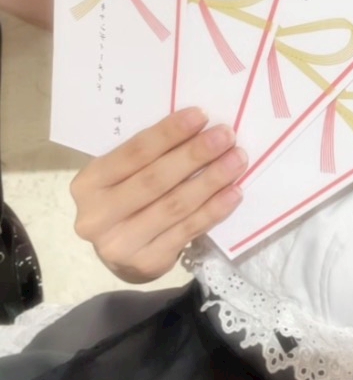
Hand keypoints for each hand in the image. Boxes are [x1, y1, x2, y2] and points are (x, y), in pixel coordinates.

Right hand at [70, 108, 246, 282]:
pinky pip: (187, 231)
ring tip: (237, 160)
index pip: (134, 153)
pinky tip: (233, 193)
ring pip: (175, 206)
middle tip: (226, 136)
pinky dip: (213, 210)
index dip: (169, 133)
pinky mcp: (147, 263)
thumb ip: (146, 156)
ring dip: (211, 180)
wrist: (121, 252)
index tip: (201, 115)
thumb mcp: (121, 175)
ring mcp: (121, 244)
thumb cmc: (125, 198)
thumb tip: (197, 126)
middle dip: (195, 155)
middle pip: (155, 179)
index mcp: (89, 183)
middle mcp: (98, 216)